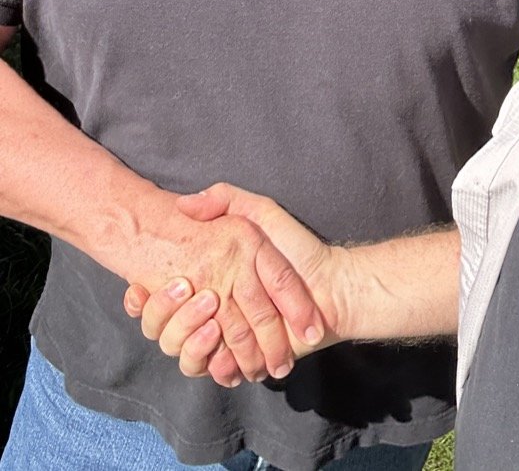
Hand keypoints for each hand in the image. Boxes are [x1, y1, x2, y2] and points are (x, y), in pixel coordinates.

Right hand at [125, 184, 343, 385]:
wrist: (330, 286)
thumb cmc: (297, 247)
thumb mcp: (260, 213)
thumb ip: (226, 200)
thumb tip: (183, 204)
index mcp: (207, 277)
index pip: (160, 292)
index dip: (143, 296)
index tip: (137, 286)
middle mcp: (208, 309)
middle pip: (163, 323)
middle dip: (165, 312)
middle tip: (182, 290)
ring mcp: (220, 337)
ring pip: (178, 348)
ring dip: (186, 335)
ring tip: (211, 320)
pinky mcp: (235, 360)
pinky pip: (206, 368)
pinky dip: (208, 359)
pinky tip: (217, 347)